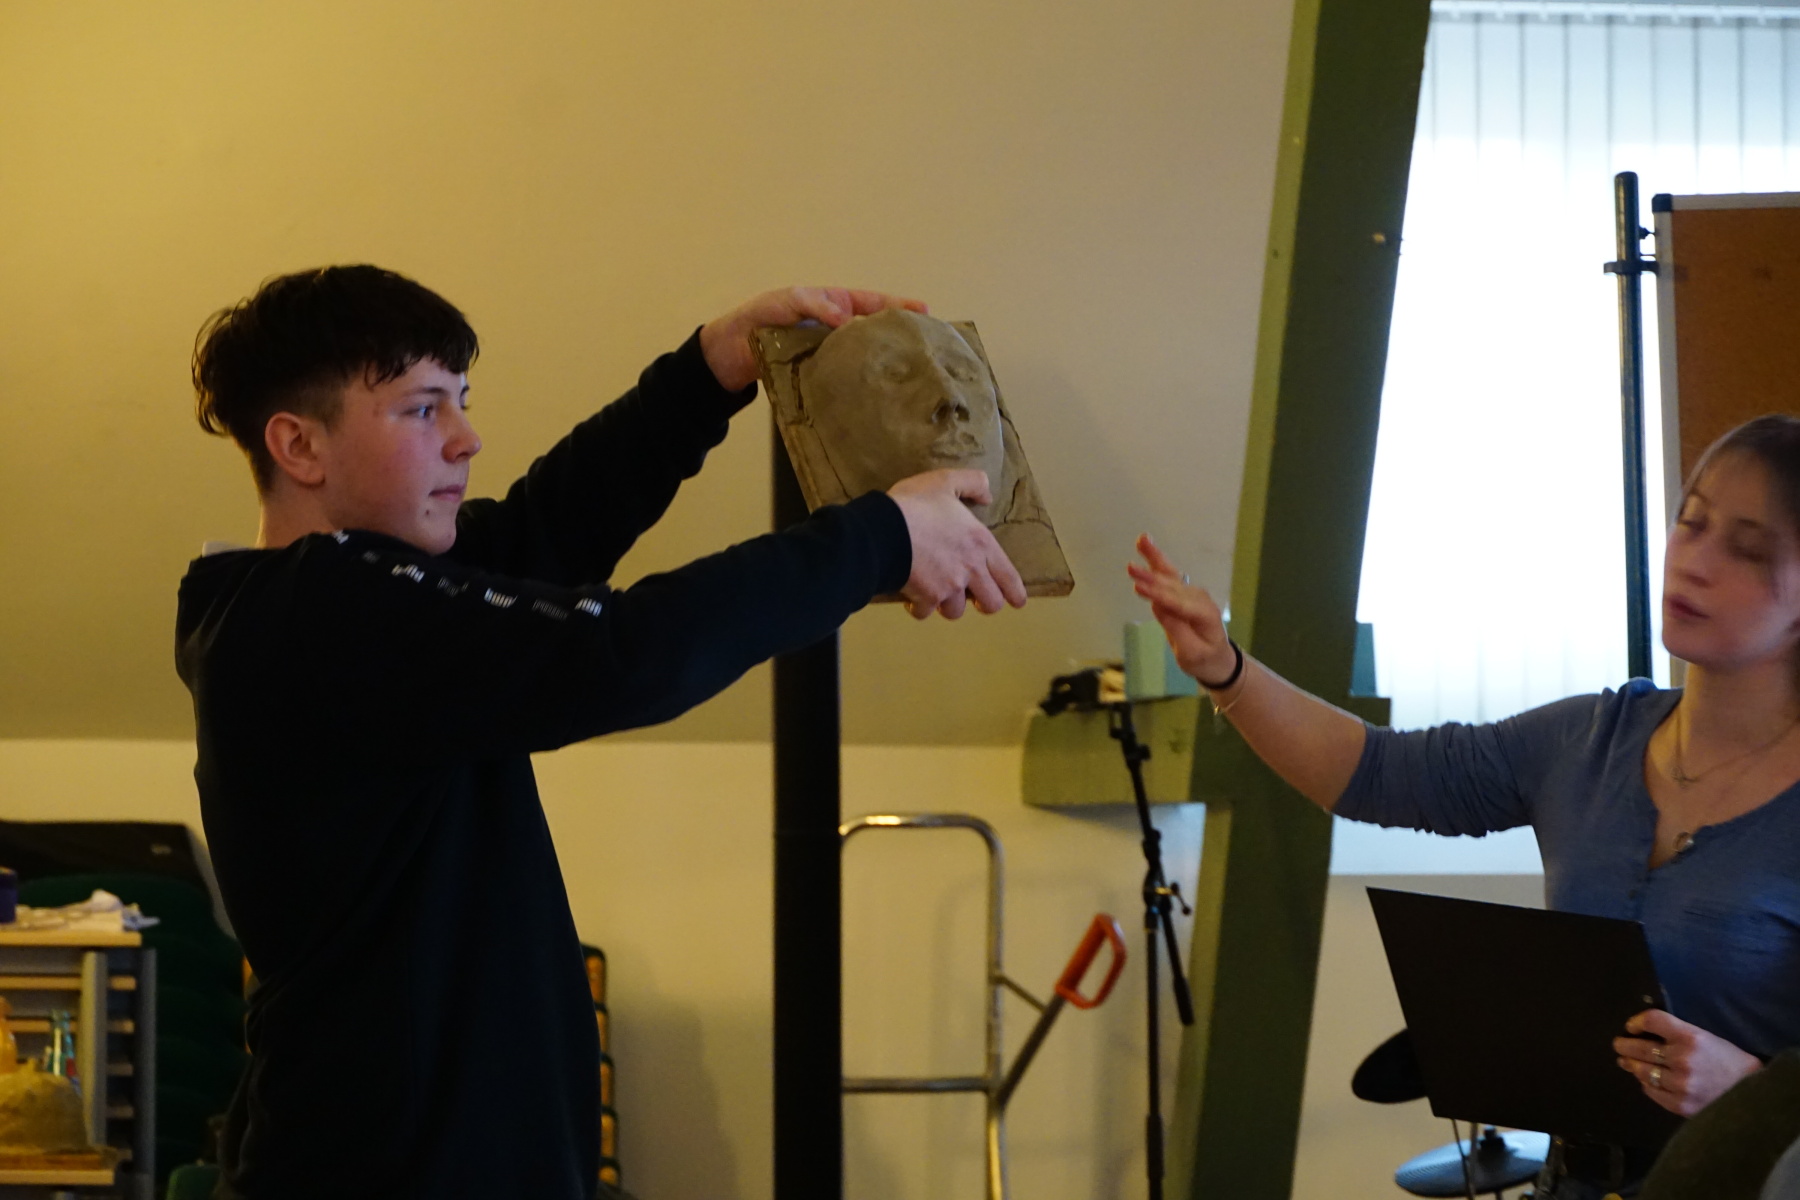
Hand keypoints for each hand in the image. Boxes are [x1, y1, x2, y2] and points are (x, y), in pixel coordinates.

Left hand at [698, 287, 927, 391]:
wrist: (727, 357)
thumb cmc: (756, 319)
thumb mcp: (785, 302)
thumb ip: (815, 306)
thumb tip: (845, 319)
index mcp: (833, 305)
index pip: (872, 303)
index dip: (899, 306)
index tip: (924, 311)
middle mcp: (837, 332)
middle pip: (875, 333)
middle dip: (900, 339)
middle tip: (927, 349)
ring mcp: (830, 358)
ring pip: (863, 360)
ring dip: (883, 367)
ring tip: (910, 374)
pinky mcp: (821, 382)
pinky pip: (846, 382)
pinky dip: (861, 388)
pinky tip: (876, 396)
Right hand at [887, 470, 1026, 619]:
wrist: (884, 530)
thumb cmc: (916, 504)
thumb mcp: (946, 481)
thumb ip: (972, 483)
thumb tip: (987, 496)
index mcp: (981, 544)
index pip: (1008, 577)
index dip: (1015, 593)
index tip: (1017, 602)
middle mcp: (970, 570)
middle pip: (991, 603)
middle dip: (984, 604)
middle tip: (974, 599)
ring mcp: (948, 587)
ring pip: (956, 611)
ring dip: (948, 605)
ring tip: (938, 594)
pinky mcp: (925, 598)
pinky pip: (925, 612)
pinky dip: (920, 608)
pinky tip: (913, 598)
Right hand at [1126, 534, 1234, 684]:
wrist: (1219, 659)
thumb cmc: (1205, 660)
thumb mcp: (1191, 654)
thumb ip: (1177, 631)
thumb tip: (1159, 607)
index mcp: (1204, 615)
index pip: (1177, 604)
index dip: (1157, 595)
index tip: (1138, 587)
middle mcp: (1199, 599)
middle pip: (1172, 586)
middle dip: (1151, 577)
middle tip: (1131, 568)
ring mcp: (1192, 593)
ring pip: (1170, 574)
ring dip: (1154, 558)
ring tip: (1142, 540)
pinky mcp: (1183, 592)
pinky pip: (1168, 575)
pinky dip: (1157, 560)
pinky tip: (1145, 545)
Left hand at [1614, 1009, 1761, 1115]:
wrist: (1751, 1094)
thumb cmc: (1727, 1061)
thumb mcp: (1705, 1037)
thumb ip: (1677, 1033)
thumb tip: (1644, 1031)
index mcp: (1691, 1038)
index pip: (1654, 1021)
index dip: (1638, 1021)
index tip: (1631, 1026)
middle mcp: (1682, 1060)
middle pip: (1640, 1048)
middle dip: (1625, 1046)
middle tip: (1618, 1045)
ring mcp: (1680, 1085)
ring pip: (1643, 1072)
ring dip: (1632, 1065)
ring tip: (1627, 1063)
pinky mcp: (1680, 1104)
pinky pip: (1652, 1092)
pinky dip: (1646, 1084)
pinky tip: (1645, 1081)